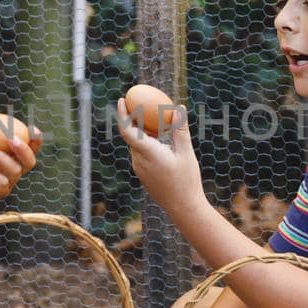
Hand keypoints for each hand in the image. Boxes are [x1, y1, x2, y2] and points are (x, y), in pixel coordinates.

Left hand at [0, 112, 41, 225]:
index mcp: (7, 157)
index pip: (27, 148)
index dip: (35, 139)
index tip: (32, 128)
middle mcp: (10, 171)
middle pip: (29, 160)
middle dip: (24, 149)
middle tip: (11, 138)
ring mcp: (5, 184)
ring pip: (14, 171)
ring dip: (2, 158)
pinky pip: (1, 184)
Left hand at [114, 97, 202, 217]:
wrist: (183, 208)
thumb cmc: (186, 180)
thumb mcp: (186, 153)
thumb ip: (180, 130)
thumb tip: (177, 107)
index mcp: (147, 153)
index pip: (127, 130)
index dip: (122, 114)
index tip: (121, 100)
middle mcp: (139, 160)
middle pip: (130, 135)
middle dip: (132, 118)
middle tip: (137, 102)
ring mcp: (140, 169)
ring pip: (136, 145)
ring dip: (142, 131)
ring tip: (154, 119)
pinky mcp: (143, 175)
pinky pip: (141, 153)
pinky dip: (146, 142)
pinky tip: (160, 139)